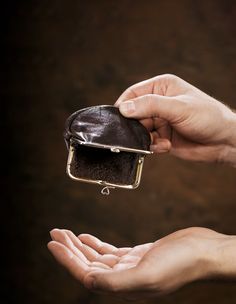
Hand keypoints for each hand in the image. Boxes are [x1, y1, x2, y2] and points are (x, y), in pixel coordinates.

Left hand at [47, 227, 235, 299]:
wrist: (203, 251)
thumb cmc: (180, 264)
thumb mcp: (146, 274)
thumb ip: (115, 282)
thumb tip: (87, 282)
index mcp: (123, 287)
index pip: (86, 275)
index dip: (67, 261)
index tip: (53, 244)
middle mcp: (124, 279)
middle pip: (89, 265)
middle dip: (70, 250)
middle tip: (55, 234)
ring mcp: (131, 267)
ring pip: (97, 257)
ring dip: (80, 245)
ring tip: (65, 233)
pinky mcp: (138, 255)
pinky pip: (110, 251)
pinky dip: (96, 244)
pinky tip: (86, 237)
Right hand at [115, 74, 235, 165]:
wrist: (223, 142)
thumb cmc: (208, 117)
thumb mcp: (179, 108)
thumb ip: (151, 106)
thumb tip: (124, 108)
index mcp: (161, 87)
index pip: (133, 94)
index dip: (124, 106)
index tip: (119, 119)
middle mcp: (158, 103)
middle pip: (133, 114)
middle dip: (135, 127)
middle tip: (141, 135)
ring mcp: (160, 121)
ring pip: (139, 131)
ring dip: (145, 139)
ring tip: (160, 141)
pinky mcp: (162, 137)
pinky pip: (147, 143)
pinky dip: (153, 147)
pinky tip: (166, 146)